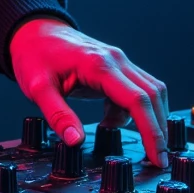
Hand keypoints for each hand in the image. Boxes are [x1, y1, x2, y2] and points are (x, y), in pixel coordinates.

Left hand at [9, 19, 168, 167]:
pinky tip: (112, 121)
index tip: (157, 156)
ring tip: (135, 143)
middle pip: (152, 96)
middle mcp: (116, 60)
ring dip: (151, 118)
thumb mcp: (37, 88)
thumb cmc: (35, 56)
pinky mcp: (117, 66)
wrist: (34, 32)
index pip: (137, 100)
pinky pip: (138, 89)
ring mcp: (119, 61)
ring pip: (150, 91)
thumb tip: (76, 141)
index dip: (151, 131)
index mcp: (98, 65)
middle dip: (159, 130)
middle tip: (158, 160)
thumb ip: (58, 115)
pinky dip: (134, 110)